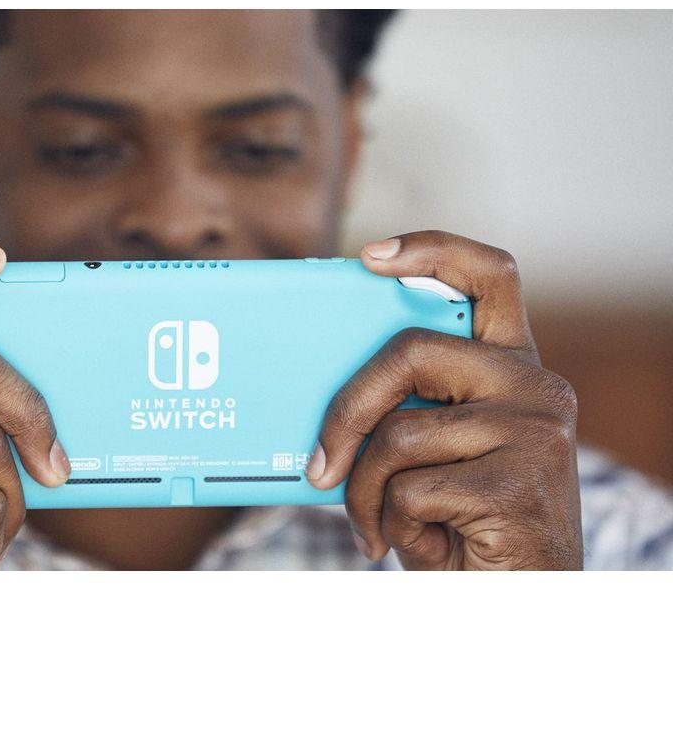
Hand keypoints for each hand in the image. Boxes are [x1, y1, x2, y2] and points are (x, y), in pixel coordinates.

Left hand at [306, 231, 580, 569]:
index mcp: (511, 365)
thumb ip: (403, 405)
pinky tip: (423, 544)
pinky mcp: (520, 483)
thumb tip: (315, 376)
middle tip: (318, 467)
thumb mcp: (432, 450)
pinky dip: (391, 523)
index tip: (369, 255)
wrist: (518, 601)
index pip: (490, 276)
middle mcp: (535, 385)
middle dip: (345, 410)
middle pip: (410, 351)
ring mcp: (535, 431)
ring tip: (373, 525)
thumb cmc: (460, 519)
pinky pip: (410, 488)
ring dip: (366, 493)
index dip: (432, 250)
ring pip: (398, 434)